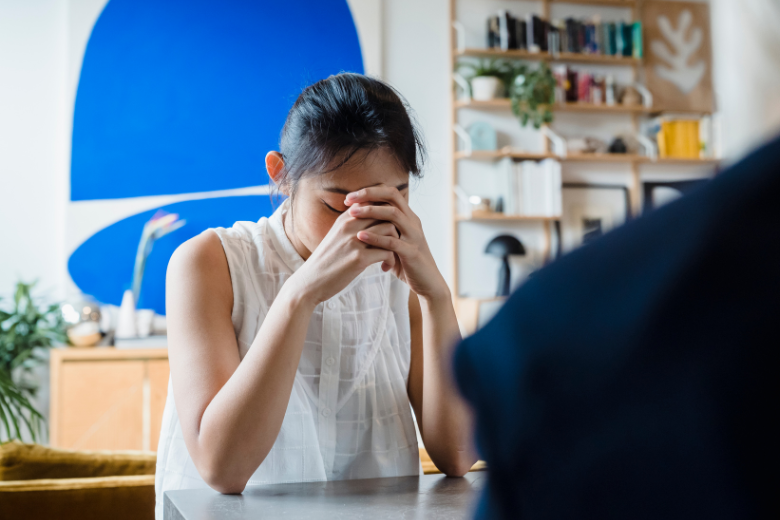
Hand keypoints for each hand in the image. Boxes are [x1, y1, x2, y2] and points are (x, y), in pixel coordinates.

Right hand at [287, 212, 399, 304]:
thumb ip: (351, 224)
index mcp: (345, 218)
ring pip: (390, 230)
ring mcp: (355, 241)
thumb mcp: (336, 235)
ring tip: (391, 256)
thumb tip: (368, 215)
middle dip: (395, 228)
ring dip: (396, 244)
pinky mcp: (359, 258)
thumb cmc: (326, 260)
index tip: (388, 229)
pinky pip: (388, 252)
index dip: (387, 214)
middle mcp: (349, 225)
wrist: (310, 282)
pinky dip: (391, 260)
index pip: (374, 203)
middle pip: (386, 214)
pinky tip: (385, 267)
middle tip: (395, 243)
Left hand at [345, 185, 448, 299]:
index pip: (390, 192)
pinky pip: (393, 241)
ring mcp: (414, 236)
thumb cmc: (406, 263)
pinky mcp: (412, 252)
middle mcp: (412, 222)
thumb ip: (382, 230)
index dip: (369, 191)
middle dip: (369, 194)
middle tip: (348, 199)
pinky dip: (376, 237)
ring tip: (352, 213)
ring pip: (393, 214)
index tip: (349, 198)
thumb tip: (357, 222)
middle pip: (392, 196)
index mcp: (408, 217)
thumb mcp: (394, 242)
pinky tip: (360, 236)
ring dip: (371, 211)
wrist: (428, 284)